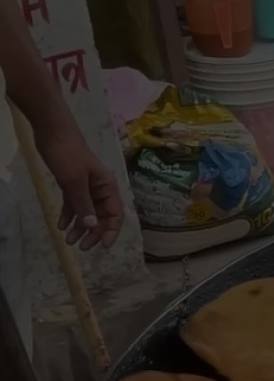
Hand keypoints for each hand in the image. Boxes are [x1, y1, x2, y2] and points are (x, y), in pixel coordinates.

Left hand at [38, 131, 123, 250]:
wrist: (53, 133)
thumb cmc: (68, 155)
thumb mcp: (75, 182)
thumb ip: (84, 205)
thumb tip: (93, 225)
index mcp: (107, 187)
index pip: (115, 214)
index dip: (111, 231)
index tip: (102, 246)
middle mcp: (100, 190)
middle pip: (101, 216)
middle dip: (92, 233)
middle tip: (81, 247)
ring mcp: (86, 187)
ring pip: (86, 212)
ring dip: (79, 227)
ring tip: (68, 241)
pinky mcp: (72, 184)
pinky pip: (74, 204)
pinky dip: (69, 215)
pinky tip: (61, 225)